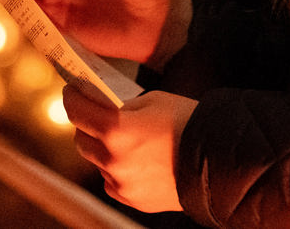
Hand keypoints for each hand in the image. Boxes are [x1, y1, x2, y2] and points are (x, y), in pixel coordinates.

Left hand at [63, 85, 196, 213]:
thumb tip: (106, 107)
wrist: (217, 160)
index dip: (72, 97)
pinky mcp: (131, 198)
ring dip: (100, 147)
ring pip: (95, 161)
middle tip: (93, 113)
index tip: (72, 91)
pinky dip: (114, 168)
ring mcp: (121, 182)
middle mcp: (112, 159)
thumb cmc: (187, 123)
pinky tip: (131, 158)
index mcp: (116, 129)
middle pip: (80, 139)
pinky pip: (110, 180)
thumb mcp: (152, 101)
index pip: (77, 111)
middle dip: (84, 123)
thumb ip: (123, 106)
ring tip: (119, 137)